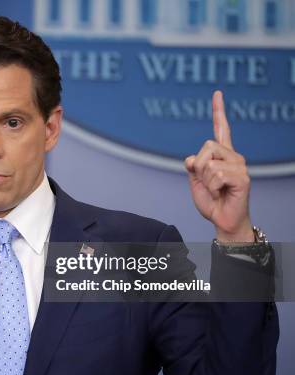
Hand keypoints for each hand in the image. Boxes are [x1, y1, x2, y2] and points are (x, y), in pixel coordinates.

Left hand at [184, 91, 253, 242]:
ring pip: (209, 162)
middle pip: (206, 146)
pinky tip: (220, 193)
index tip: (217, 93)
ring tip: (215, 190)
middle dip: (198, 166)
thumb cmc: (211, 201)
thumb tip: (191, 158)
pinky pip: (216, 175)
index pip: (221, 128)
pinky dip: (211, 187)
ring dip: (205, 180)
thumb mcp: (196, 180)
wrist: (222, 220)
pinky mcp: (243, 178)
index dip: (218, 111)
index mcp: (222, 154)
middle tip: (207, 182)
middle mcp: (233, 156)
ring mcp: (240, 166)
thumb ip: (192, 166)